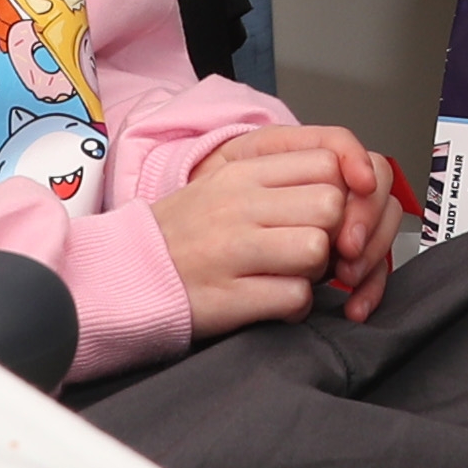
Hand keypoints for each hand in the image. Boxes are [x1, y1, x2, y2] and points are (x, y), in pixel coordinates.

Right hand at [160, 122, 392, 337]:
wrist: (123, 275)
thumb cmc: (183, 234)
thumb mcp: (224, 186)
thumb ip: (278, 178)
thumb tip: (343, 182)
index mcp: (240, 172)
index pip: (325, 161)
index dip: (341, 190)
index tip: (330, 214)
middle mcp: (237, 204)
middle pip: (330, 205)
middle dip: (332, 232)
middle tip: (309, 250)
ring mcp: (231, 250)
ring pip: (317, 249)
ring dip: (314, 271)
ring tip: (289, 275)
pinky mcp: (229, 297)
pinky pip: (294, 297)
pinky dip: (294, 307)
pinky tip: (273, 302)